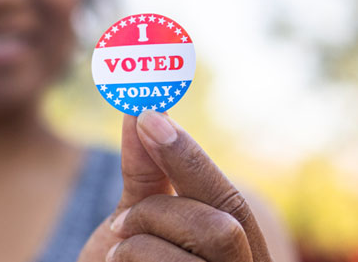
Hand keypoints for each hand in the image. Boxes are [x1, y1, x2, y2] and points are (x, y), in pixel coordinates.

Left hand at [78, 111, 269, 261]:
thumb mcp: (133, 227)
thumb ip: (145, 177)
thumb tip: (142, 110)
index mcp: (241, 257)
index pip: (231, 203)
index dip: (190, 158)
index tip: (148, 115)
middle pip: (222, 229)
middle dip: (161, 214)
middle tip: (119, 221)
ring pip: (198, 253)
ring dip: (139, 248)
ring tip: (116, 261)